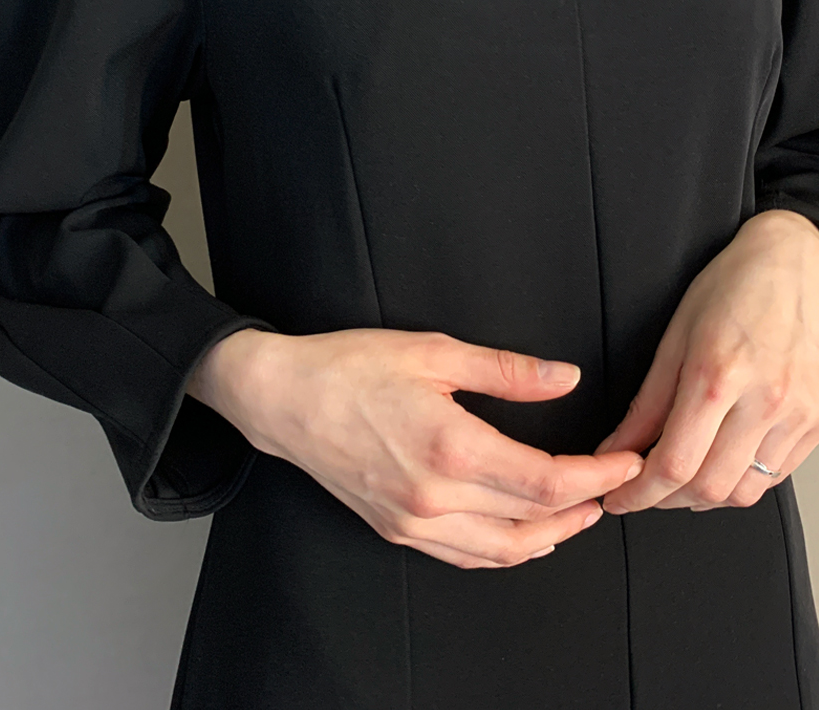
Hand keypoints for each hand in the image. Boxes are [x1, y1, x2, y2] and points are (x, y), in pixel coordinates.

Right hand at [190, 326, 643, 568]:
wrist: (282, 398)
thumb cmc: (350, 367)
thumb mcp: (433, 352)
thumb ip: (506, 371)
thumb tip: (566, 378)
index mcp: (450, 448)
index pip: (546, 481)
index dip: (596, 476)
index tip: (625, 463)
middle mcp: (435, 496)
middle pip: (532, 520)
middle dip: (584, 505)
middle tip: (613, 485)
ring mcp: (413, 520)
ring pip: (502, 551)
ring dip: (551, 537)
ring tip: (580, 513)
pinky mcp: (396, 528)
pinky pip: (465, 557)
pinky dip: (505, 552)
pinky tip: (522, 535)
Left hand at [594, 209, 818, 514]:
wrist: (794, 264)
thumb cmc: (735, 288)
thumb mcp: (675, 337)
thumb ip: (646, 403)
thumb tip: (616, 448)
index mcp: (717, 375)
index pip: (673, 463)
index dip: (638, 493)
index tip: (618, 497)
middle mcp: (763, 401)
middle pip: (708, 488)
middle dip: (664, 501)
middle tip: (640, 491)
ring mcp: (796, 415)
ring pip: (743, 492)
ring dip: (702, 499)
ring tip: (677, 480)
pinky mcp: (817, 424)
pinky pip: (773, 477)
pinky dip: (739, 483)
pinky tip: (718, 466)